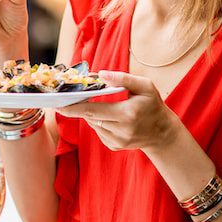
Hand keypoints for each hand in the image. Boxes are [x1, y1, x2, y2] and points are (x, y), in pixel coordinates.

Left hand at [58, 70, 179, 151]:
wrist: (162, 132)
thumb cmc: (153, 105)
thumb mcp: (145, 86)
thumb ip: (123, 78)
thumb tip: (100, 75)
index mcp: (127, 114)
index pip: (93, 110)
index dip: (74, 107)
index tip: (59, 104)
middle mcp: (121, 130)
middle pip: (89, 117)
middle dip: (76, 109)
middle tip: (63, 101)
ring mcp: (117, 141)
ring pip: (93, 124)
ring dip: (91, 114)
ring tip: (100, 104)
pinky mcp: (114, 146)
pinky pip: (99, 131)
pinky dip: (99, 122)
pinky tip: (110, 117)